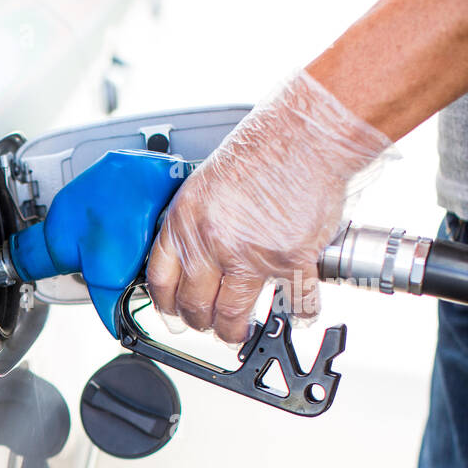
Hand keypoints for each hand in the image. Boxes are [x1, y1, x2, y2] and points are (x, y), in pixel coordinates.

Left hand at [146, 70, 392, 343]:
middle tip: (209, 324)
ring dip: (234, 331)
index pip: (161, 279)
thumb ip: (195, 223)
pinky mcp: (291, 259)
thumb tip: (193, 257)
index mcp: (186, 221)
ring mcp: (250, 254)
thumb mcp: (205, 184)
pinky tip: (298, 314)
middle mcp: (212, 241)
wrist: (307, 134)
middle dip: (200, 322)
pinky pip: (293, 300)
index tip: (172, 312)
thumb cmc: (263, 149)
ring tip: (239, 332)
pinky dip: (298, 312)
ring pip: (232, 314)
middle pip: (195, 304)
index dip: (166, 303)